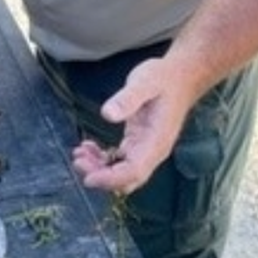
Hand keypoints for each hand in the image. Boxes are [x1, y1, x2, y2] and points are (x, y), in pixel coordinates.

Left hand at [70, 56, 190, 196]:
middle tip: (78, 160)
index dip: (110, 179)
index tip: (88, 177)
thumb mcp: (145, 82)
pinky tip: (89, 147)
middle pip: (126, 180)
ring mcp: (145, 151)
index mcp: (156, 141)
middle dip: (101, 176)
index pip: (134, 172)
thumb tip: (107, 115)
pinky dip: (102, 161)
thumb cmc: (163, 78)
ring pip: (121, 174)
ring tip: (79, 153)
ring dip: (98, 169)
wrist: (180, 77)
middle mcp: (152, 152)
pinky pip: (119, 163)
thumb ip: (127, 99)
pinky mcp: (138, 145)